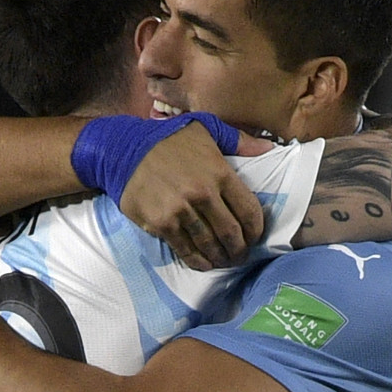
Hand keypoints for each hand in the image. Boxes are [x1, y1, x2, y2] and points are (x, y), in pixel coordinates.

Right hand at [119, 124, 272, 269]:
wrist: (124, 150)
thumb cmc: (168, 139)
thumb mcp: (206, 128)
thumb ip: (238, 140)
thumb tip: (268, 149)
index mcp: (220, 172)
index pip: (249, 210)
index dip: (256, 230)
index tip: (255, 237)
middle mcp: (203, 193)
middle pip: (231, 232)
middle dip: (240, 249)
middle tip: (241, 255)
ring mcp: (182, 210)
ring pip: (209, 244)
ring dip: (220, 257)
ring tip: (224, 261)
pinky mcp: (162, 223)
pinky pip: (185, 249)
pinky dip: (197, 261)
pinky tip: (204, 263)